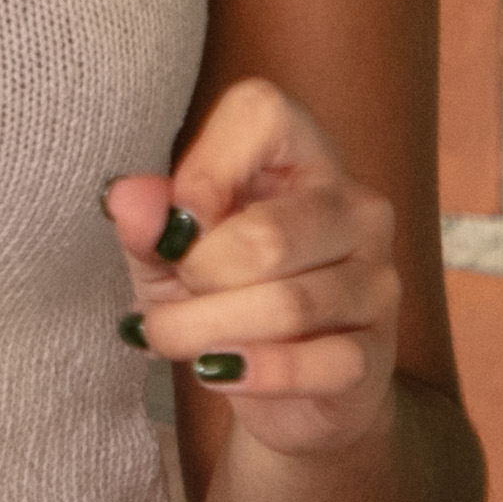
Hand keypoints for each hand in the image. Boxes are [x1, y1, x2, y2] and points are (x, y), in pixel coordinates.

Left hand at [112, 75, 403, 457]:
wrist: (289, 390)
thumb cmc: (225, 297)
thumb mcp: (169, 255)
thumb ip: (148, 224)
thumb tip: (125, 197)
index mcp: (304, 157)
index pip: (262, 111)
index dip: (203, 171)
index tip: (177, 225)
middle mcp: (356, 208)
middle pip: (266, 235)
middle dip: (195, 277)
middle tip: (168, 297)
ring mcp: (377, 281)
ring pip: (285, 305)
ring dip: (205, 331)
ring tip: (171, 338)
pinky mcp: (377, 353)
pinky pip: (314, 365)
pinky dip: (252, 373)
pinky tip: (220, 372)